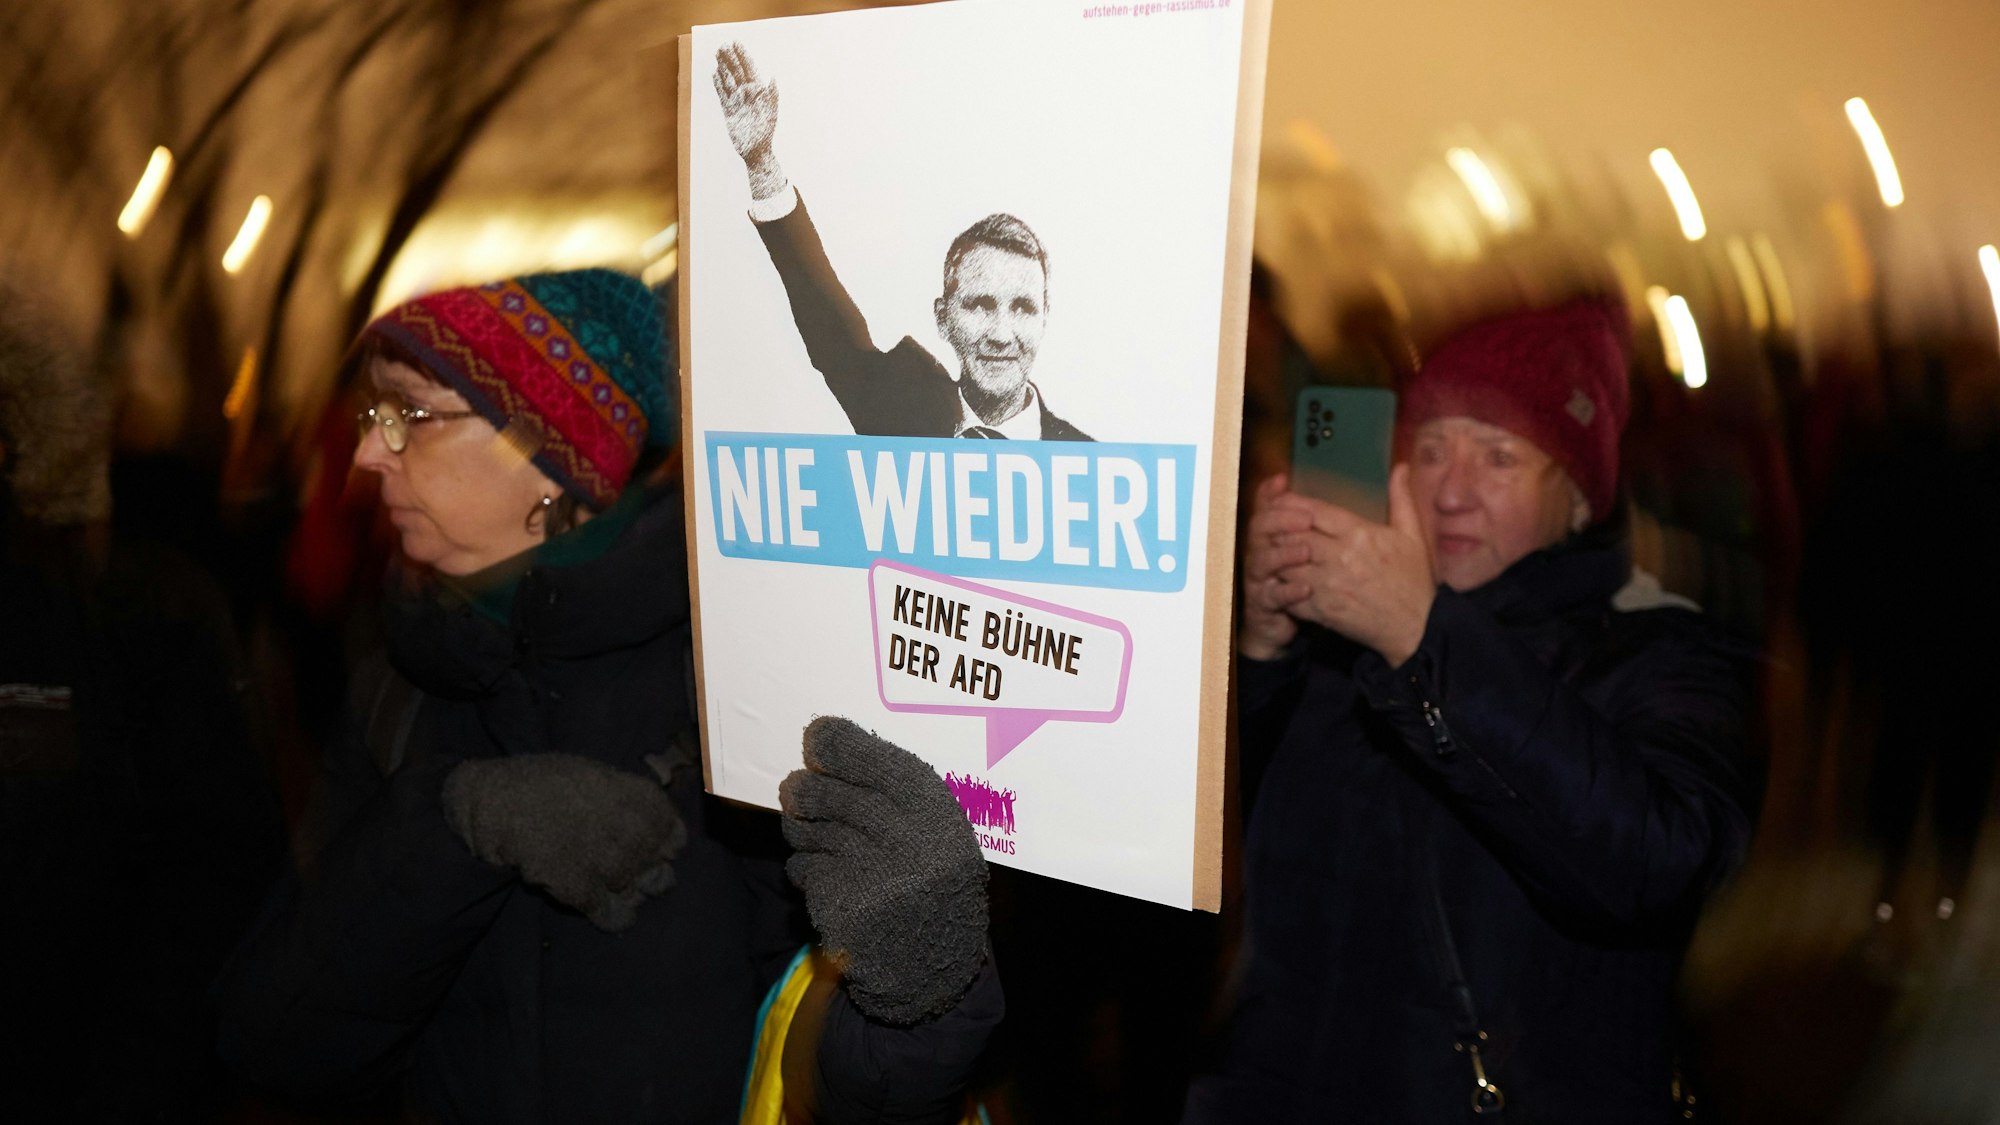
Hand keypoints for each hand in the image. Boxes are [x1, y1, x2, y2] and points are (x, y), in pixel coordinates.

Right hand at [443, 753, 686, 931]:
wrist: (497, 802)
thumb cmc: (542, 781)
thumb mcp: (595, 773)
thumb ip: (627, 797)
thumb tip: (651, 816)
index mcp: (638, 799)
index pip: (674, 836)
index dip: (665, 847)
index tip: (656, 850)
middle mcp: (632, 831)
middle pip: (659, 870)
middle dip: (649, 876)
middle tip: (636, 876)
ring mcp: (609, 863)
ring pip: (639, 894)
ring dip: (632, 896)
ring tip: (621, 892)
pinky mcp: (582, 889)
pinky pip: (613, 915)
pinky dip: (615, 917)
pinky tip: (612, 914)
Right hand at [713, 41, 786, 198]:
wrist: (755, 151)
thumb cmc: (766, 132)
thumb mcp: (771, 112)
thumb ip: (772, 94)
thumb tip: (772, 77)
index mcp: (759, 91)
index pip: (749, 69)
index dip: (743, 55)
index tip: (736, 43)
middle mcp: (747, 94)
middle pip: (737, 71)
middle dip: (730, 58)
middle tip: (723, 45)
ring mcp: (737, 101)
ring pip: (728, 79)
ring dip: (723, 66)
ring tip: (717, 53)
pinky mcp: (728, 109)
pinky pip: (721, 93)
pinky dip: (717, 83)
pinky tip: (714, 73)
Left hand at [780, 717, 987, 1025]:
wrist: (930, 966)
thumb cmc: (930, 885)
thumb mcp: (938, 834)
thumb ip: (895, 793)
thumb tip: (827, 740)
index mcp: (942, 821)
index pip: (885, 767)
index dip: (845, 747)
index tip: (817, 735)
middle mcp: (911, 848)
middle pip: (836, 797)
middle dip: (806, 788)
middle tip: (794, 786)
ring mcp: (874, 881)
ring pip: (811, 830)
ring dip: (799, 825)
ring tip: (806, 826)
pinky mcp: (843, 910)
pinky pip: (803, 868)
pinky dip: (803, 865)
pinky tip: (819, 872)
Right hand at [1238, 473, 1313, 660]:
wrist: (1277, 622)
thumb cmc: (1287, 576)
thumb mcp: (1290, 541)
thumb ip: (1288, 511)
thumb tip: (1280, 477)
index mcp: (1265, 536)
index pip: (1263, 508)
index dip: (1271, 495)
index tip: (1286, 483)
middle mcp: (1257, 554)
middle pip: (1258, 530)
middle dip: (1280, 521)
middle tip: (1306, 518)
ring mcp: (1258, 580)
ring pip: (1263, 562)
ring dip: (1284, 555)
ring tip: (1306, 551)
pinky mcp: (1263, 606)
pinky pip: (1273, 597)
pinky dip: (1289, 592)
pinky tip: (1307, 587)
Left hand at [1277, 463, 1435, 665]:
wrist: (1418, 628)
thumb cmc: (1415, 581)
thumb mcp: (1413, 535)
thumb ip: (1401, 498)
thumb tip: (1401, 466)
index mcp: (1360, 534)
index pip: (1313, 511)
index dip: (1291, 504)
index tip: (1281, 502)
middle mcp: (1341, 556)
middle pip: (1293, 534)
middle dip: (1278, 529)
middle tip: (1268, 527)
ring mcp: (1330, 585)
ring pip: (1286, 563)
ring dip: (1277, 557)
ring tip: (1272, 552)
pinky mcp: (1323, 610)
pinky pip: (1289, 593)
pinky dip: (1281, 585)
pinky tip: (1279, 580)